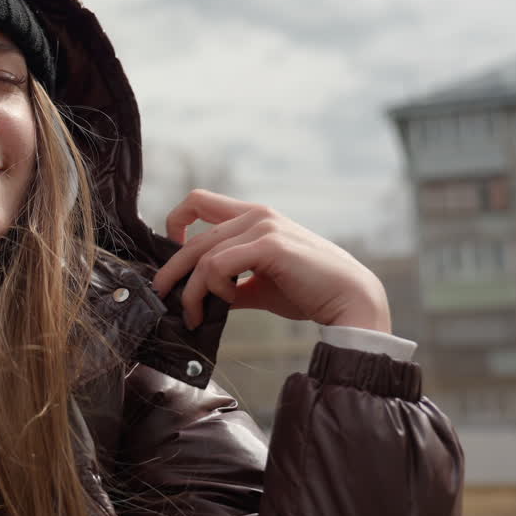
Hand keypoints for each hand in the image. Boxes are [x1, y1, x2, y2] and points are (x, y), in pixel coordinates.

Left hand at [151, 189, 390, 332]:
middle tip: (164, 297)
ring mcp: (263, 226)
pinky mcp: (269, 244)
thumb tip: (199, 298)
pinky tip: (229, 302)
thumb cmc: (309, 292)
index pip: (198, 201)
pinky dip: (214, 288)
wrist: (351, 301)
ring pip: (202, 256)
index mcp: (254, 215)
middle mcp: (256, 214)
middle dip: (172, 271)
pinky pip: (218, 266)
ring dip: (192, 290)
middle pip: (193, 237)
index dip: (175, 223)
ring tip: (196, 314)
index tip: (172, 255)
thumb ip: (231, 283)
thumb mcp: (260, 284)